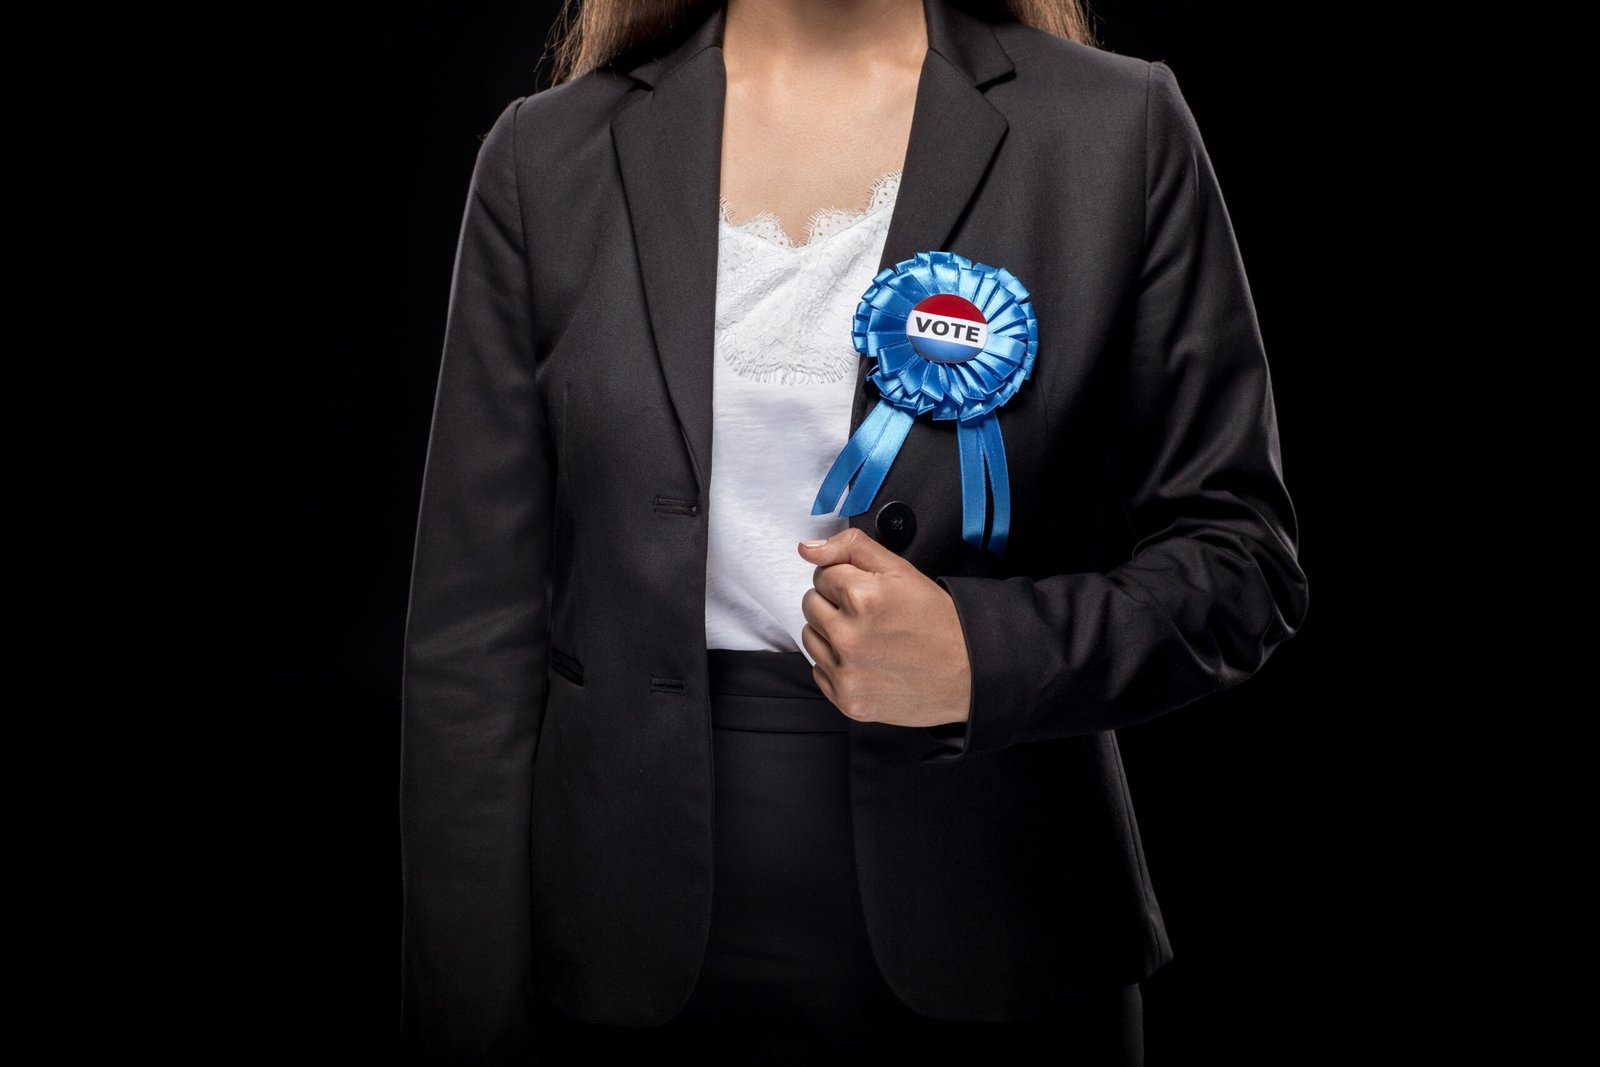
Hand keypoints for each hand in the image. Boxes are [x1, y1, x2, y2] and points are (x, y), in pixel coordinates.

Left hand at [797, 528, 970, 729]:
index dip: (845, 579)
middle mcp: (849, 637)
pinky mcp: (847, 700)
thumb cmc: (937, 622)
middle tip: (868, 614)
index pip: (821, 574)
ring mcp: (846, 672)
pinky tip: (866, 660)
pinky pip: (819, 670)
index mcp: (862, 598)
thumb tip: (808, 548)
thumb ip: (851, 548)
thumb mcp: (900, 570)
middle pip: (810, 604)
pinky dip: (836, 664)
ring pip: (810, 637)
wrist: (967, 674)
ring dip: (830, 633)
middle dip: (834, 603)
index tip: (867, 591)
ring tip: (867, 637)